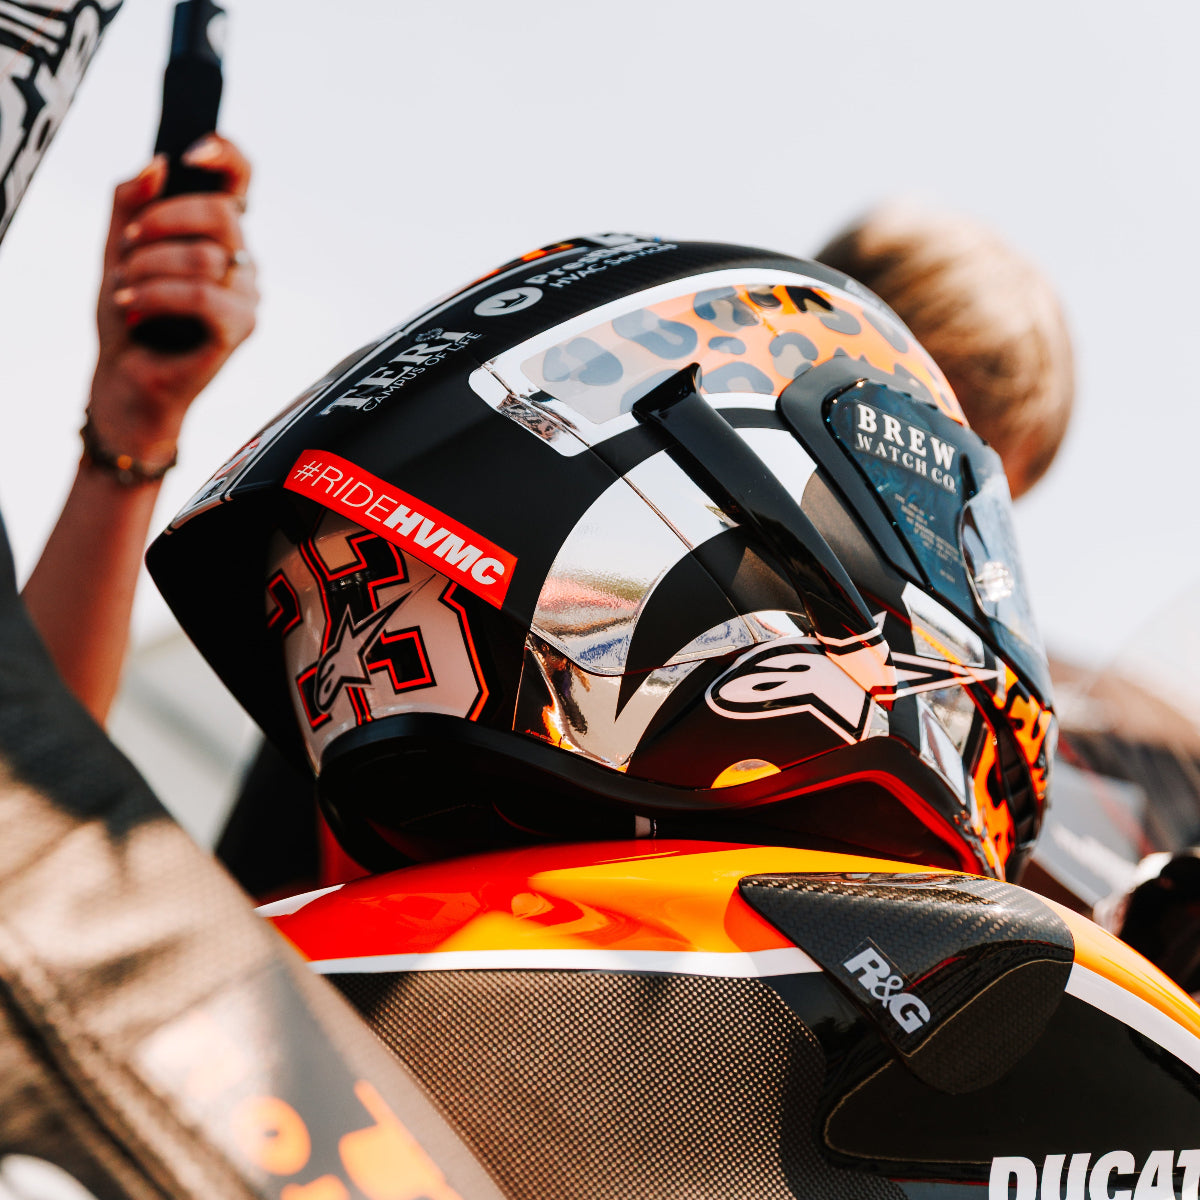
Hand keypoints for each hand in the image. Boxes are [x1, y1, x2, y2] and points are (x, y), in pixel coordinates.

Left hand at [90, 135, 257, 464]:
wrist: (127, 377)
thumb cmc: (130, 313)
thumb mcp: (118, 246)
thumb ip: (130, 200)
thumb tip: (158, 165)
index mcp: (219, 234)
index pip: (240, 180)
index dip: (226, 155)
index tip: (192, 152)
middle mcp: (242, 261)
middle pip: (222, 214)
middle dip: (161, 222)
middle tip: (127, 247)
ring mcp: (247, 296)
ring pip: (204, 258)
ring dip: (147, 270)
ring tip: (126, 291)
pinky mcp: (241, 329)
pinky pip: (203, 296)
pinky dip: (157, 298)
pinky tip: (134, 309)